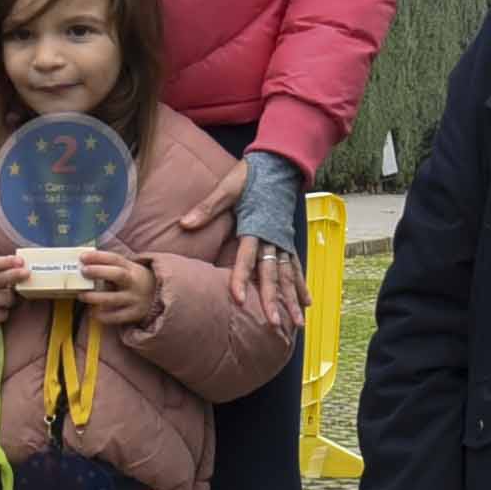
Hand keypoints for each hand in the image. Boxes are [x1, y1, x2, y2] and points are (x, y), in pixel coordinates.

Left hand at [75, 249, 161, 330]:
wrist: (160, 298)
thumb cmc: (136, 281)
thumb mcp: (130, 269)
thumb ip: (112, 267)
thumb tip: (85, 264)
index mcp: (132, 268)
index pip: (115, 259)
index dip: (98, 257)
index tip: (83, 257)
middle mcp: (134, 283)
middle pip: (118, 275)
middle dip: (99, 272)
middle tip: (83, 271)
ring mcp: (135, 299)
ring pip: (114, 299)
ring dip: (95, 297)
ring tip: (81, 296)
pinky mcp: (134, 314)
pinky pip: (117, 317)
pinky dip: (103, 316)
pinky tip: (92, 313)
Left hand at [176, 150, 312, 336]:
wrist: (278, 164)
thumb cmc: (250, 176)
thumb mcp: (228, 188)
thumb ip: (208, 207)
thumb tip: (184, 224)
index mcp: (256, 227)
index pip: (247, 258)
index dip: (242, 279)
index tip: (239, 299)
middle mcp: (272, 238)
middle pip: (271, 274)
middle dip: (272, 300)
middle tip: (273, 324)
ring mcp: (282, 241)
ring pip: (287, 275)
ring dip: (291, 300)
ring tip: (296, 324)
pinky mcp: (287, 241)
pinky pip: (295, 267)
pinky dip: (300, 285)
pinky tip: (306, 303)